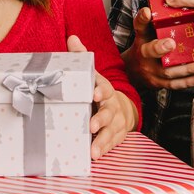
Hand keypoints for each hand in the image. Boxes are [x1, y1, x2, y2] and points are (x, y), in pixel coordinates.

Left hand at [67, 35, 137, 159]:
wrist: (121, 106)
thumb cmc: (98, 89)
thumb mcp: (90, 73)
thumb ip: (81, 56)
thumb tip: (72, 37)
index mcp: (104, 88)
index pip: (104, 88)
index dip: (100, 91)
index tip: (93, 95)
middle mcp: (112, 105)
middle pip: (109, 111)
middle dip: (101, 119)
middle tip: (91, 125)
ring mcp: (115, 122)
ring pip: (111, 131)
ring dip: (102, 140)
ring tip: (93, 150)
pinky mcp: (116, 135)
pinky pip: (111, 143)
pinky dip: (104, 149)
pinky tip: (95, 156)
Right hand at [122, 7, 193, 88]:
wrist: (132, 72)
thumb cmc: (143, 48)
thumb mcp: (142, 34)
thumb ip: (146, 21)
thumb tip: (150, 7)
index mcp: (141, 41)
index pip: (140, 29)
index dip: (142, 20)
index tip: (147, 12)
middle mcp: (144, 58)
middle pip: (151, 53)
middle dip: (161, 48)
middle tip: (172, 43)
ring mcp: (151, 73)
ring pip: (168, 72)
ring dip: (186, 69)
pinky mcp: (159, 84)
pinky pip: (174, 84)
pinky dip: (188, 82)